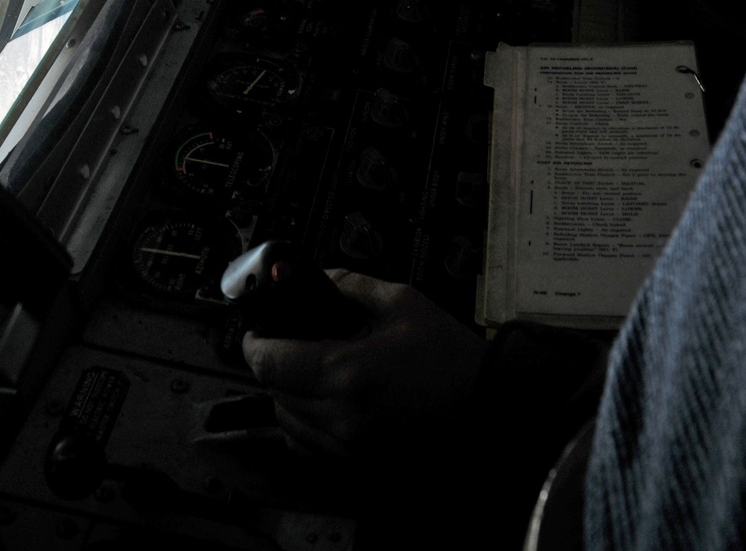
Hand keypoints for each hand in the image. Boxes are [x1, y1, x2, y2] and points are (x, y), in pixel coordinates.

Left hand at [241, 270, 486, 456]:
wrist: (491, 409)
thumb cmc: (451, 357)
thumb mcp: (403, 302)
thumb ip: (352, 286)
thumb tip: (321, 278)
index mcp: (346, 373)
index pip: (270, 363)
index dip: (254, 342)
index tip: (255, 330)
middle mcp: (340, 418)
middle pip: (276, 393)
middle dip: (275, 365)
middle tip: (289, 343)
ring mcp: (349, 449)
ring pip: (289, 425)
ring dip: (289, 397)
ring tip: (310, 372)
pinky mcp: (360, 467)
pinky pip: (310, 450)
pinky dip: (306, 427)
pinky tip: (326, 405)